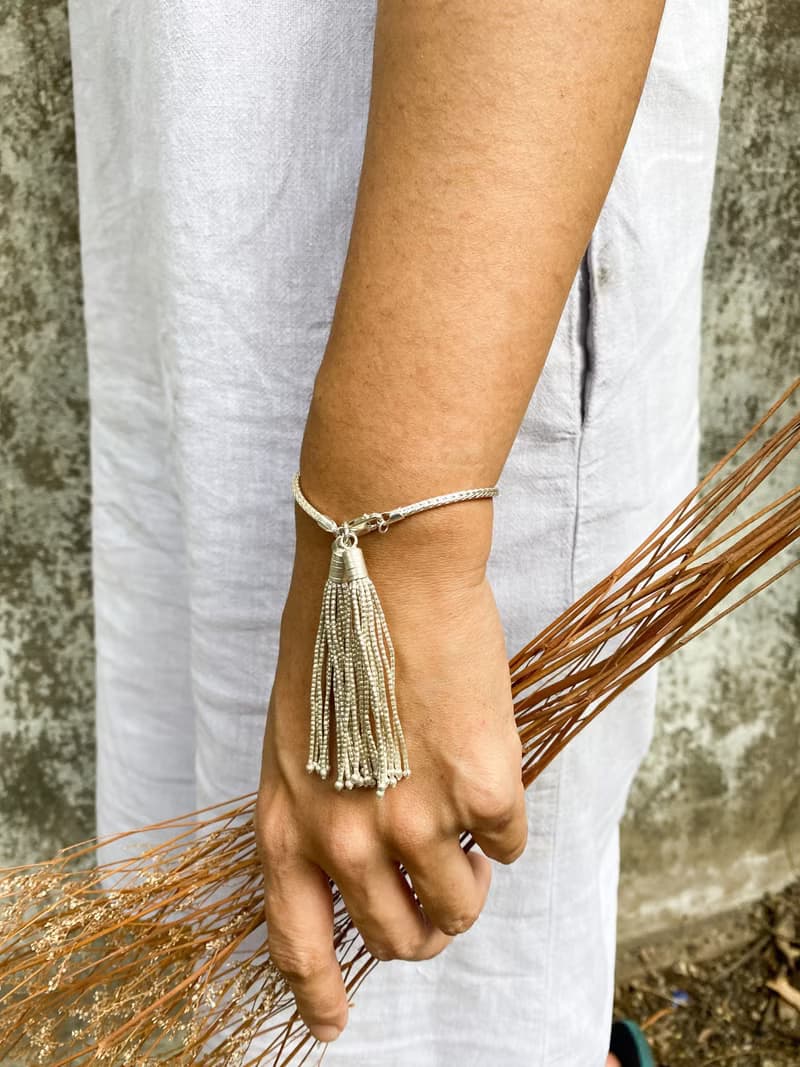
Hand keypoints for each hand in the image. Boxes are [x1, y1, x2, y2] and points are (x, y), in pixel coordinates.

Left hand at [255, 502, 525, 1042]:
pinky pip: (510, 844)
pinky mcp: (484, 789)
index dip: (318, 996)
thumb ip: (318, 808)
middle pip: (398, 937)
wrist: (386, 567)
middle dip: (423, 924)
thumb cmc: (334, 635)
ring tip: (465, 825)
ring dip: (470, 879)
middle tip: (436, 887)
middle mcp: (348, 839)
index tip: (333, 1024)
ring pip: (463, 906)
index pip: (297, 946)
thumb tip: (358, 861)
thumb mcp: (294, 737)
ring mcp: (418, 820)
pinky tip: (488, 769)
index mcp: (289, 824)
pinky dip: (504, 821)